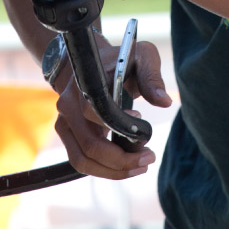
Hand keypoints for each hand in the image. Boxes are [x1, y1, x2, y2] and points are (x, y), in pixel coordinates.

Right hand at [49, 37, 172, 179]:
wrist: (93, 64)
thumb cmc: (121, 61)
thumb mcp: (141, 57)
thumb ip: (152, 76)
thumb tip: (164, 101)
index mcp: (85, 83)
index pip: (93, 112)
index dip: (118, 126)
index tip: (142, 123)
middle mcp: (68, 104)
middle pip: (90, 145)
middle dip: (122, 160)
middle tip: (150, 158)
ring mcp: (64, 121)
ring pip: (83, 160)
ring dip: (113, 171)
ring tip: (141, 166)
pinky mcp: (67, 135)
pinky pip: (81, 161)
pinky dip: (105, 170)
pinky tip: (127, 166)